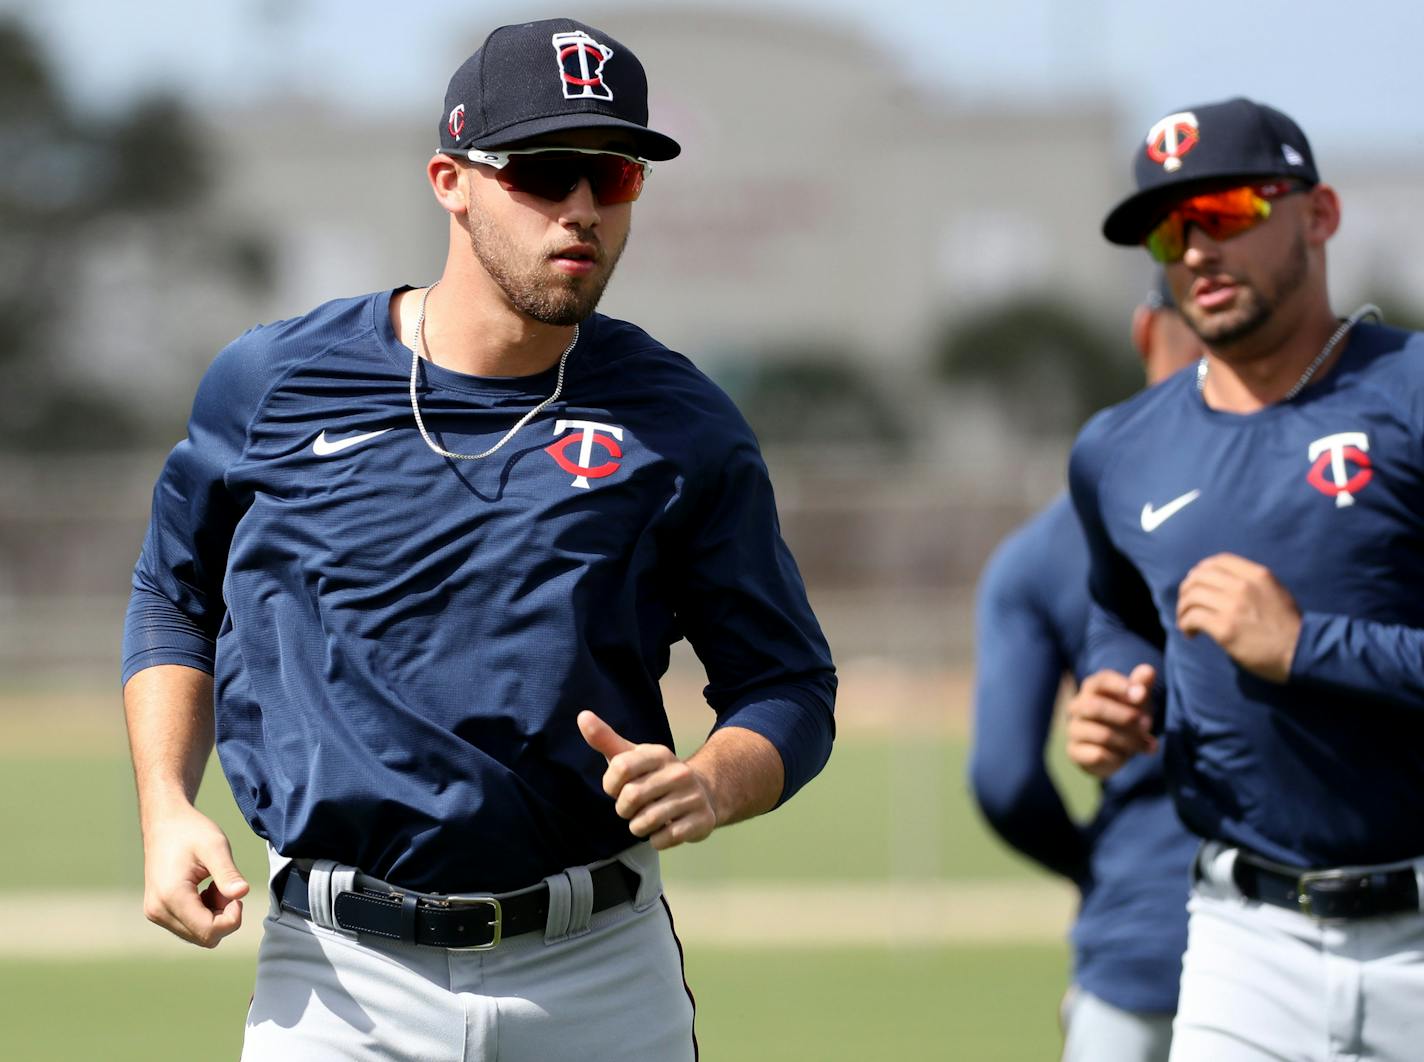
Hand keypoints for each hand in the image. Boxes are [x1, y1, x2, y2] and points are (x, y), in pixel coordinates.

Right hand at [140, 802, 248, 947]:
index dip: (232, 918)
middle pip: (205, 937)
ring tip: (214, 885)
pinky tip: (205, 889)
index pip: (209, 931)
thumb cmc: (191, 831)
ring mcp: (156, 914)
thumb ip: (228, 872)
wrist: (165, 823)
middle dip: (224, 916)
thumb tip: (243, 893)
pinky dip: (205, 913)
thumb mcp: (215, 846)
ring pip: (199, 934)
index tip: (236, 892)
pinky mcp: (158, 912)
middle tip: (225, 885)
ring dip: (215, 914)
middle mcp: (158, 911)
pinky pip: (190, 927)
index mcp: (171, 896)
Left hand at [577, 710, 717, 850]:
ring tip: (646, 819)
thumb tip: (582, 716)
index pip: (620, 767)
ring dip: (638, 827)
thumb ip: (605, 739)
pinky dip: (656, 840)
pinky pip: (664, 839)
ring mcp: (693, 796)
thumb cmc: (654, 775)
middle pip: (631, 797)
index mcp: (659, 754)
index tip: (617, 788)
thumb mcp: (631, 756)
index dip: (610, 784)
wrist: (702, 793)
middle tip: (633, 807)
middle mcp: (679, 772)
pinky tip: (663, 830)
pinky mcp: (702, 820)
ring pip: (646, 822)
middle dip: (624, 809)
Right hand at [1065, 664, 1157, 778]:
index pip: (1101, 681)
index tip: (1141, 695)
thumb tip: (1148, 670)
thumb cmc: (1126, 716)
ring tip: (1146, 745)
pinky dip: (1118, 757)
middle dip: (1125, 717)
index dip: (1120, 686)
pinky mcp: (1074, 751)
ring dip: (1129, 740)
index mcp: (1092, 688)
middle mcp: (1077, 706)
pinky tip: (1127, 756)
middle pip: (1095, 707)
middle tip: (1147, 724)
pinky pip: (1097, 754)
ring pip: (1101, 734)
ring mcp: (1074, 729)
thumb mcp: (1136, 701)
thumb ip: (1141, 686)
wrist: (1112, 750)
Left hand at [1176, 553, 1300, 682]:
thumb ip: (1251, 582)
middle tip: (1186, 605)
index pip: (1218, 561)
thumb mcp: (1275, 591)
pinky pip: (1193, 618)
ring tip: (1186, 622)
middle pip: (1198, 577)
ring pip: (1192, 597)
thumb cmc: (1288, 625)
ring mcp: (1233, 606)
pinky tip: (1190, 633)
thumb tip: (1222, 581)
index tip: (1196, 584)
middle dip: (1186, 590)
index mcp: (1257, 574)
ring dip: (1183, 609)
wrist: (1302, 651)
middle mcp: (1243, 586)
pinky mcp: (1225, 628)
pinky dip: (1185, 624)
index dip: (1201, 571)